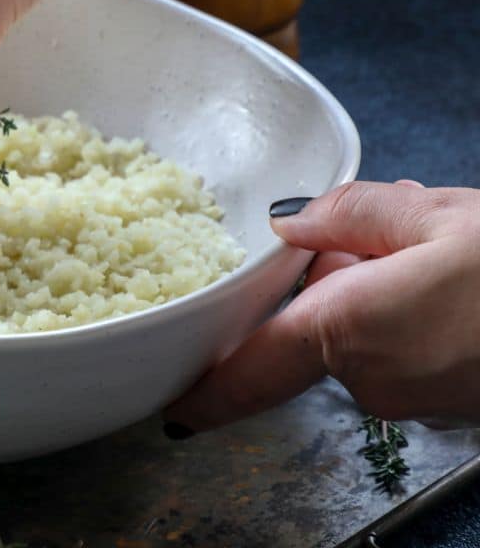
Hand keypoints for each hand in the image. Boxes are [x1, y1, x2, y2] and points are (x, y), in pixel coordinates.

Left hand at [163, 180, 479, 436]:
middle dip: (337, 287)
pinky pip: (409, 360)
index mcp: (345, 330)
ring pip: (368, 344)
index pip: (247, 371)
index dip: (206, 392)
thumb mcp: (438, 217)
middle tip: (384, 243)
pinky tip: (456, 293)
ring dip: (381, 303)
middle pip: (317, 332)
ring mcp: (418, 403)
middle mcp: (373, 380)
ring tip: (437, 259)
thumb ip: (352, 214)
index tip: (173, 408)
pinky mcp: (456, 410)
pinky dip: (418, 325)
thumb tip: (291, 221)